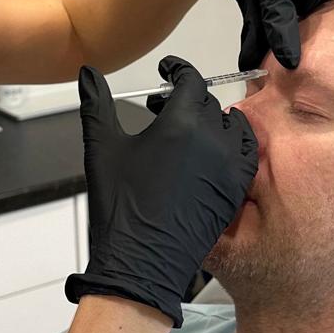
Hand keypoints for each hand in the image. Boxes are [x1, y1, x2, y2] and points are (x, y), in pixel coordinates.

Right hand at [65, 56, 257, 327]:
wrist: (141, 261)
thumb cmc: (120, 207)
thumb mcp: (102, 147)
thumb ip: (96, 103)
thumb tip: (87, 73)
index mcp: (181, 124)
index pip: (191, 81)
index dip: (178, 71)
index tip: (168, 71)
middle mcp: (213, 141)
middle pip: (208, 103)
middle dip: (187, 98)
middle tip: (163, 106)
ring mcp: (230, 167)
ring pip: (232, 126)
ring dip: (214, 119)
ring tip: (191, 128)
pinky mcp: (235, 189)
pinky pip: (246, 154)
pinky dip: (234, 144)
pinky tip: (214, 151)